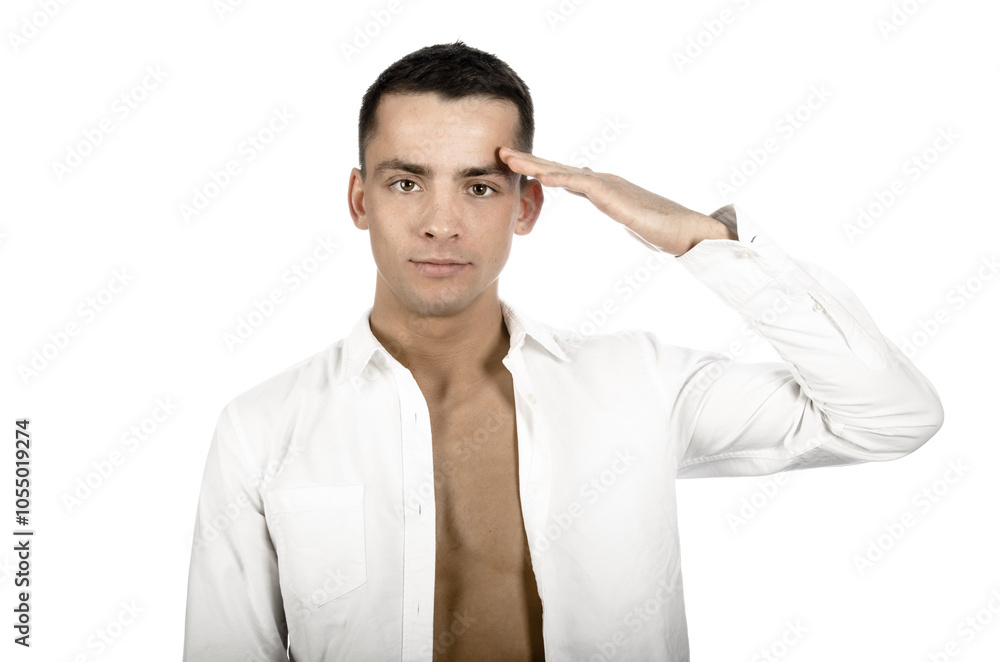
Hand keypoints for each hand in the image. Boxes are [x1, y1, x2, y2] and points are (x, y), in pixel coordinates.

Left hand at [499, 147, 735, 255]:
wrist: (688, 232)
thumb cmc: (662, 228)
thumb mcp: (625, 215)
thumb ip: (607, 202)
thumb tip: (594, 190)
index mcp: (602, 188)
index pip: (563, 176)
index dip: (537, 169)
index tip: (513, 165)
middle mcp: (602, 181)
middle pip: (558, 168)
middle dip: (528, 160)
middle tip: (501, 153)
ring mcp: (608, 186)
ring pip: (564, 172)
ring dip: (535, 165)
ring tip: (509, 159)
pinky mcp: (615, 196)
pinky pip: (582, 185)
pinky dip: (560, 179)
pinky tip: (541, 176)